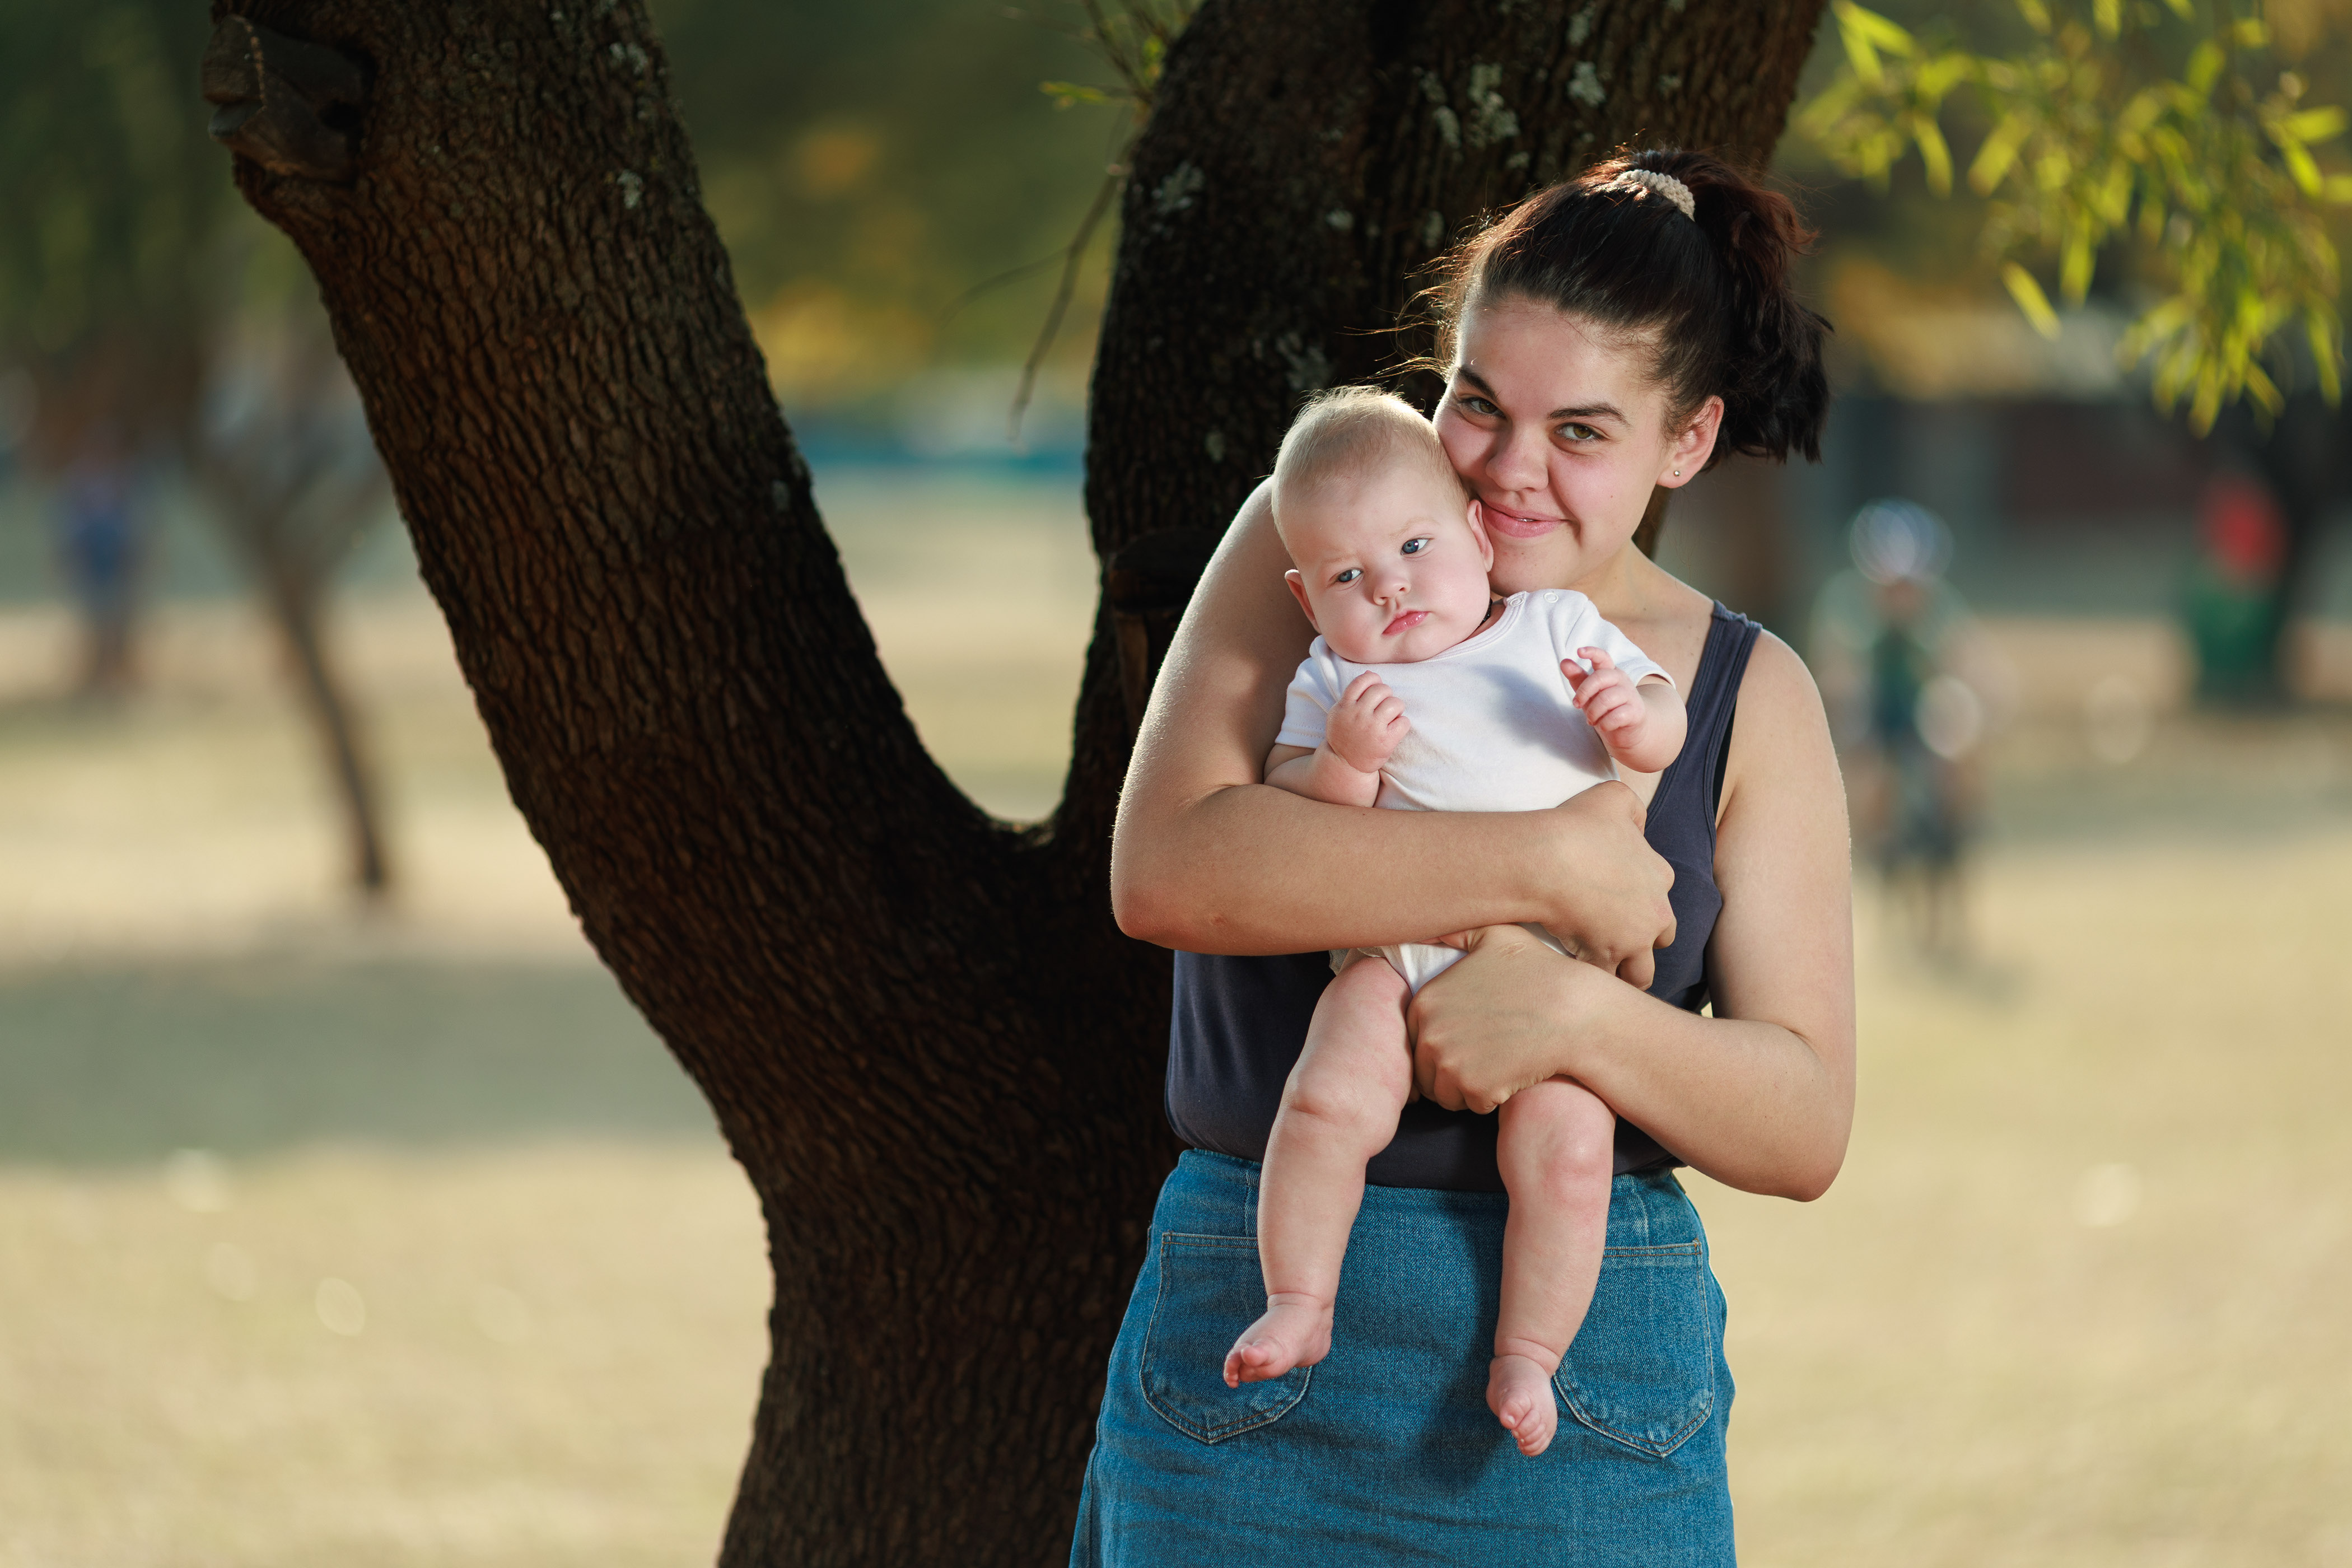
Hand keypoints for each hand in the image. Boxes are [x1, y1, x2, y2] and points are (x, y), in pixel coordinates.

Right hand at [1325, 671, 1408, 773]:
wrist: (1345, 764)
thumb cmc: (1345, 735)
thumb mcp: (1340, 713)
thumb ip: (1352, 694)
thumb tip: (1370, 673)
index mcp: (1345, 706)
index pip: (1363, 681)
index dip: (1374, 680)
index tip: (1375, 690)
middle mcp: (1358, 715)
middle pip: (1382, 689)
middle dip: (1387, 695)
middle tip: (1385, 706)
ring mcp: (1372, 728)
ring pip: (1395, 703)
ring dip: (1397, 708)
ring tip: (1392, 717)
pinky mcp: (1385, 741)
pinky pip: (1404, 722)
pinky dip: (1402, 724)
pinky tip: (1395, 729)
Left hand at [1407, 924, 1626, 1112]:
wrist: (1574, 1012)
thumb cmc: (1539, 972)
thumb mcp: (1494, 936)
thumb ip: (1455, 931)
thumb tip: (1425, 926)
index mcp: (1425, 1002)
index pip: (1417, 1038)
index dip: (1444, 1042)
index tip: (1472, 1036)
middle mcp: (1429, 1034)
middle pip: (1426, 1071)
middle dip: (1451, 1069)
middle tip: (1488, 1054)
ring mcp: (1449, 1065)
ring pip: (1445, 1093)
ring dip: (1467, 1088)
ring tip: (1498, 1064)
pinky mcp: (1474, 1090)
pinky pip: (1471, 1106)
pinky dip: (1489, 1099)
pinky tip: (1510, 1075)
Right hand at [1528, 784, 1674, 987]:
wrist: (1546, 861)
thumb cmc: (1576, 826)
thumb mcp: (1614, 798)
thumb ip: (1634, 810)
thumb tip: (1637, 827)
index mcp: (1659, 876)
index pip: (1661, 895)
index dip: (1639, 899)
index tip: (1615, 900)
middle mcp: (1655, 913)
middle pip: (1661, 938)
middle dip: (1642, 940)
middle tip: (1614, 937)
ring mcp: (1632, 941)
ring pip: (1641, 972)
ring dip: (1626, 970)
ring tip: (1603, 967)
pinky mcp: (1604, 959)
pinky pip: (1606, 980)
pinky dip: (1593, 978)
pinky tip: (1577, 970)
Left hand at [1563, 649, 1645, 751]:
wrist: (1628, 729)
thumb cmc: (1606, 707)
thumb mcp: (1589, 693)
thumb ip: (1578, 678)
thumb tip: (1564, 662)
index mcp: (1609, 672)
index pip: (1603, 657)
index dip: (1592, 652)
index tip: (1579, 652)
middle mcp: (1621, 679)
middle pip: (1600, 678)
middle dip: (1583, 692)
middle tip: (1576, 705)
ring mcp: (1630, 695)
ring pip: (1606, 699)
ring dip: (1593, 713)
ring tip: (1591, 720)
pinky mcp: (1635, 712)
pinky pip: (1615, 716)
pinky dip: (1604, 724)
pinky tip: (1603, 726)